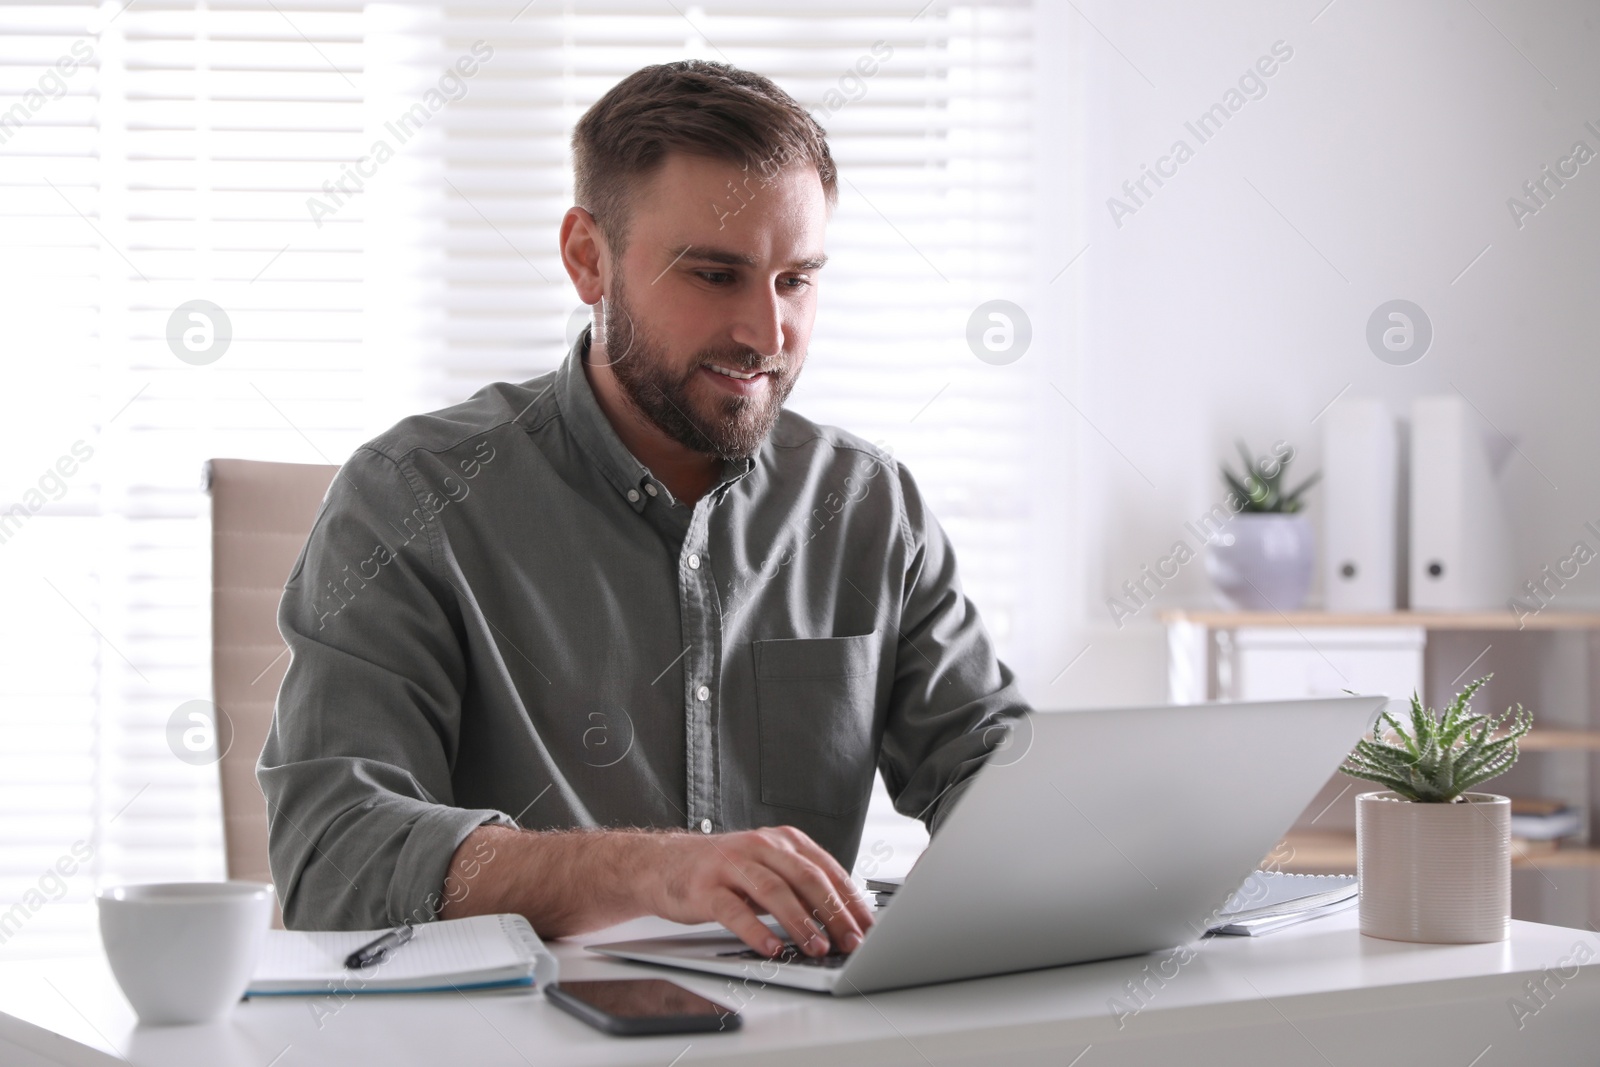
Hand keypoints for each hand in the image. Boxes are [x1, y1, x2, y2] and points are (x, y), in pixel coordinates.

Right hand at [641, 825, 874, 957]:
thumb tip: (842, 920)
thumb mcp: (767, 870)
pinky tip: (772, 948)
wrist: (663, 864)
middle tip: (851, 941)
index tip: (867, 927)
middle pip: (805, 877)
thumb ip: (800, 887)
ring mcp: (731, 864)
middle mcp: (760, 846)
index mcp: (782, 841)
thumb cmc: (723, 872)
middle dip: (833, 912)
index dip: (850, 899)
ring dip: (800, 921)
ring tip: (817, 947)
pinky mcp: (705, 887)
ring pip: (774, 891)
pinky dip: (756, 930)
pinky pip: (735, 910)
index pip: (826, 869)